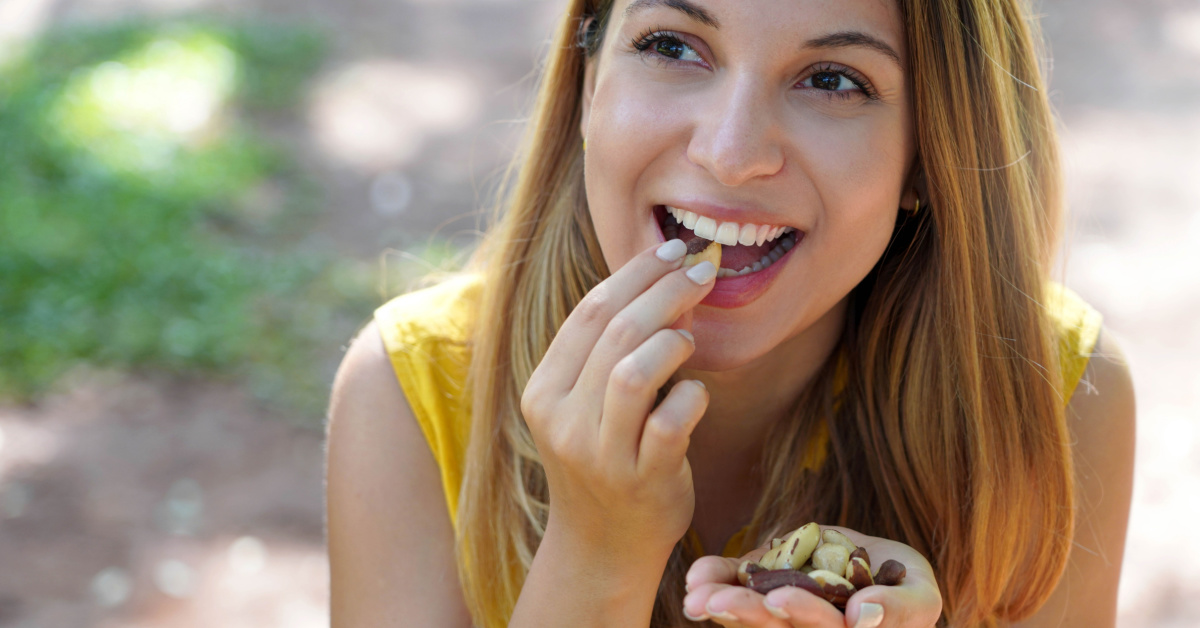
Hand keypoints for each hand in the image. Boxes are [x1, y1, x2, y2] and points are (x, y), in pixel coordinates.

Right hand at [520, 239, 716, 562]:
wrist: (602, 547)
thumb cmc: (604, 460)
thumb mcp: (585, 405)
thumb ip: (608, 352)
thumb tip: (665, 282)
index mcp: (543, 391)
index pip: (587, 313)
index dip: (634, 274)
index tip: (671, 250)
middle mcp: (563, 420)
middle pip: (614, 333)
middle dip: (665, 292)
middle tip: (702, 272)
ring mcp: (600, 454)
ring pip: (634, 373)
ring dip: (673, 342)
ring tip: (691, 338)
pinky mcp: (641, 480)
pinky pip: (670, 422)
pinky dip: (692, 396)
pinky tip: (696, 393)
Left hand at [682, 526, 942, 626]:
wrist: (872, 560)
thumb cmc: (904, 585)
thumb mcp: (918, 593)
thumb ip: (903, 608)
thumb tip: (863, 615)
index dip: (803, 615)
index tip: (780, 599)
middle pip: (775, 626)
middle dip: (746, 612)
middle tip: (717, 602)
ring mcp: (779, 609)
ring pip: (747, 612)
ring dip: (720, 603)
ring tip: (695, 596)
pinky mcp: (760, 582)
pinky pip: (734, 581)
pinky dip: (714, 576)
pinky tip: (696, 575)